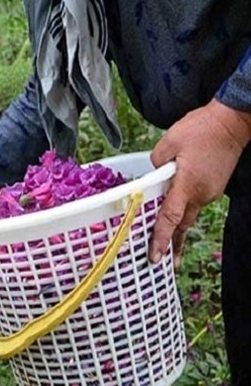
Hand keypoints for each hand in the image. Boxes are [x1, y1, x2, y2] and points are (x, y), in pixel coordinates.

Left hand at [150, 99, 250, 265]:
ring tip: (166, 244)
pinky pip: (194, 202)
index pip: (170, 219)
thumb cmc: (200, 129)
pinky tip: (175, 210)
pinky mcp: (213, 187)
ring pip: (188, 214)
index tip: (155, 258)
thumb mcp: (167, 144)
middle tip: (162, 264)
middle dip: (172, 246)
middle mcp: (200, 194)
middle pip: (181, 225)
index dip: (161, 240)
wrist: (232, 122)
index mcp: (187, 186)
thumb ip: (155, 166)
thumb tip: (154, 179)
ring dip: (177, 227)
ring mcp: (209, 192)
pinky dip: (183, 209)